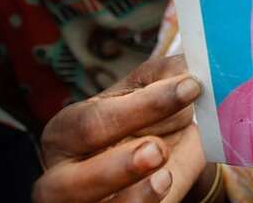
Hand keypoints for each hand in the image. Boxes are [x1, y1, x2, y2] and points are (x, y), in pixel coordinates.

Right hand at [33, 55, 205, 202]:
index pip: (94, 120)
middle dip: (117, 166)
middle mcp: (63, 177)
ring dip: (132, 199)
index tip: (189, 88)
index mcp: (67, 132)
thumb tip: (190, 64)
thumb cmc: (149, 122)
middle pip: (71, 180)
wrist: (167, 164)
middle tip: (156, 149)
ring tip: (164, 177)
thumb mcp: (152, 93)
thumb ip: (167, 77)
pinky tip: (166, 191)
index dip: (141, 106)